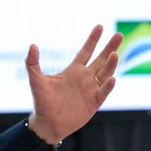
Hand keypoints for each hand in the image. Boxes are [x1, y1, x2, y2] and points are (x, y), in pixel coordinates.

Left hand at [25, 25, 122, 143]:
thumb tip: (32, 46)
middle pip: (101, 59)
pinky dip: (108, 86)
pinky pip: (103, 92)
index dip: (93, 39)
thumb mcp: (36, 81)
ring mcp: (91, 90)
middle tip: (119, 34)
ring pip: (105, 73)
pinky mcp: (94, 103)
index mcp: (73, 71)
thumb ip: (33, 63)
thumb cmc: (42, 102)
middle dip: (110, 47)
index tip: (100, 26)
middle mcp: (84, 78)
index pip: (86, 51)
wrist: (47, 125)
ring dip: (110, 64)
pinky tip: (111, 78)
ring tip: (115, 54)